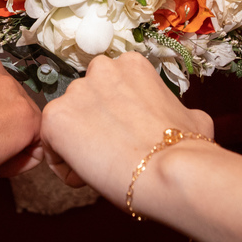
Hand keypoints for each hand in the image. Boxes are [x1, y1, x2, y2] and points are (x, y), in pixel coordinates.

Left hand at [40, 53, 212, 204]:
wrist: (168, 169)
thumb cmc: (186, 147)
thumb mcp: (191, 117)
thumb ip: (172, 110)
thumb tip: (182, 121)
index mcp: (131, 65)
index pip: (109, 89)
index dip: (115, 118)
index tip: (126, 139)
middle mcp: (100, 69)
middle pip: (85, 102)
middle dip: (93, 127)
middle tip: (111, 154)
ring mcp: (75, 91)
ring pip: (67, 122)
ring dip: (77, 145)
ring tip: (100, 168)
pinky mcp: (54, 116)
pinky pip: (51, 144)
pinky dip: (64, 163)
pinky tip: (86, 176)